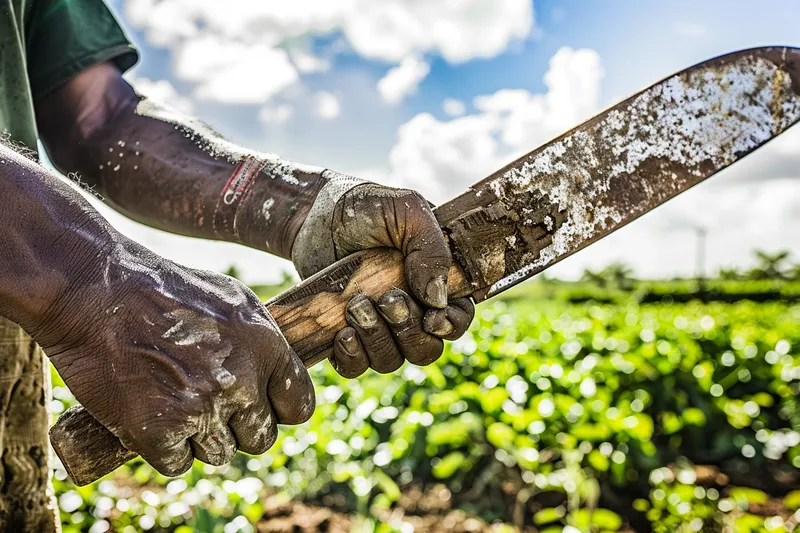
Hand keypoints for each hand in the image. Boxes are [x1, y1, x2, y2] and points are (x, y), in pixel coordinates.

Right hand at [34, 239, 313, 475]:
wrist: (96, 290)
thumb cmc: (164, 290)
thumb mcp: (233, 300)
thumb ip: (264, 343)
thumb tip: (281, 378)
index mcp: (267, 347)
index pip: (299, 407)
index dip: (278, 409)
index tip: (260, 405)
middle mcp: (241, 381)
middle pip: (260, 438)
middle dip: (238, 426)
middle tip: (208, 402)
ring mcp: (201, 409)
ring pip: (220, 454)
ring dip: (200, 437)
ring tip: (174, 399)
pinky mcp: (158, 431)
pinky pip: (178, 463)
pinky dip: (164, 447)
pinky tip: (151, 413)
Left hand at [291, 173, 474, 377]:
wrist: (314, 213)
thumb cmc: (366, 206)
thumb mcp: (407, 211)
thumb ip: (431, 248)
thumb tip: (438, 299)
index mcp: (435, 281)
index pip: (458, 318)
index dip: (451, 325)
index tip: (432, 317)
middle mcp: (411, 309)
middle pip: (426, 348)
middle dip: (408, 330)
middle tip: (385, 299)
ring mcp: (378, 325)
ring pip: (392, 360)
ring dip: (377, 340)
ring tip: (356, 306)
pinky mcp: (346, 334)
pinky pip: (355, 367)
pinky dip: (352, 357)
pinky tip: (343, 334)